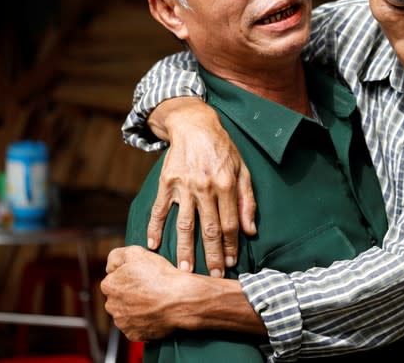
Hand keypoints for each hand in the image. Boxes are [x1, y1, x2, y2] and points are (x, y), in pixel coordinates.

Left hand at [101, 246, 186, 340]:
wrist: (180, 299)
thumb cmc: (160, 275)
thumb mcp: (137, 253)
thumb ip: (117, 256)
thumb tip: (110, 266)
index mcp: (109, 286)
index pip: (114, 280)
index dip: (129, 277)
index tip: (143, 277)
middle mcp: (111, 306)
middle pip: (119, 298)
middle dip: (130, 294)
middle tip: (150, 289)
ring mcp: (122, 322)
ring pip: (127, 314)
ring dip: (137, 309)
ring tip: (155, 301)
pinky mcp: (134, 335)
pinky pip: (137, 327)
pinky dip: (144, 322)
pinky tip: (156, 313)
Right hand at [147, 97, 254, 276]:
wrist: (194, 126)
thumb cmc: (223, 150)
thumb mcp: (243, 170)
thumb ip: (248, 200)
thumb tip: (251, 230)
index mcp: (226, 185)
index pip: (229, 224)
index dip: (230, 246)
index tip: (230, 264)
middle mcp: (205, 187)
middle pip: (209, 229)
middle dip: (211, 256)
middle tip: (211, 277)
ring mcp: (183, 186)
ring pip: (184, 225)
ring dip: (184, 250)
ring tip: (184, 271)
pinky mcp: (166, 183)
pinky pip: (159, 210)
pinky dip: (154, 228)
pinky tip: (152, 246)